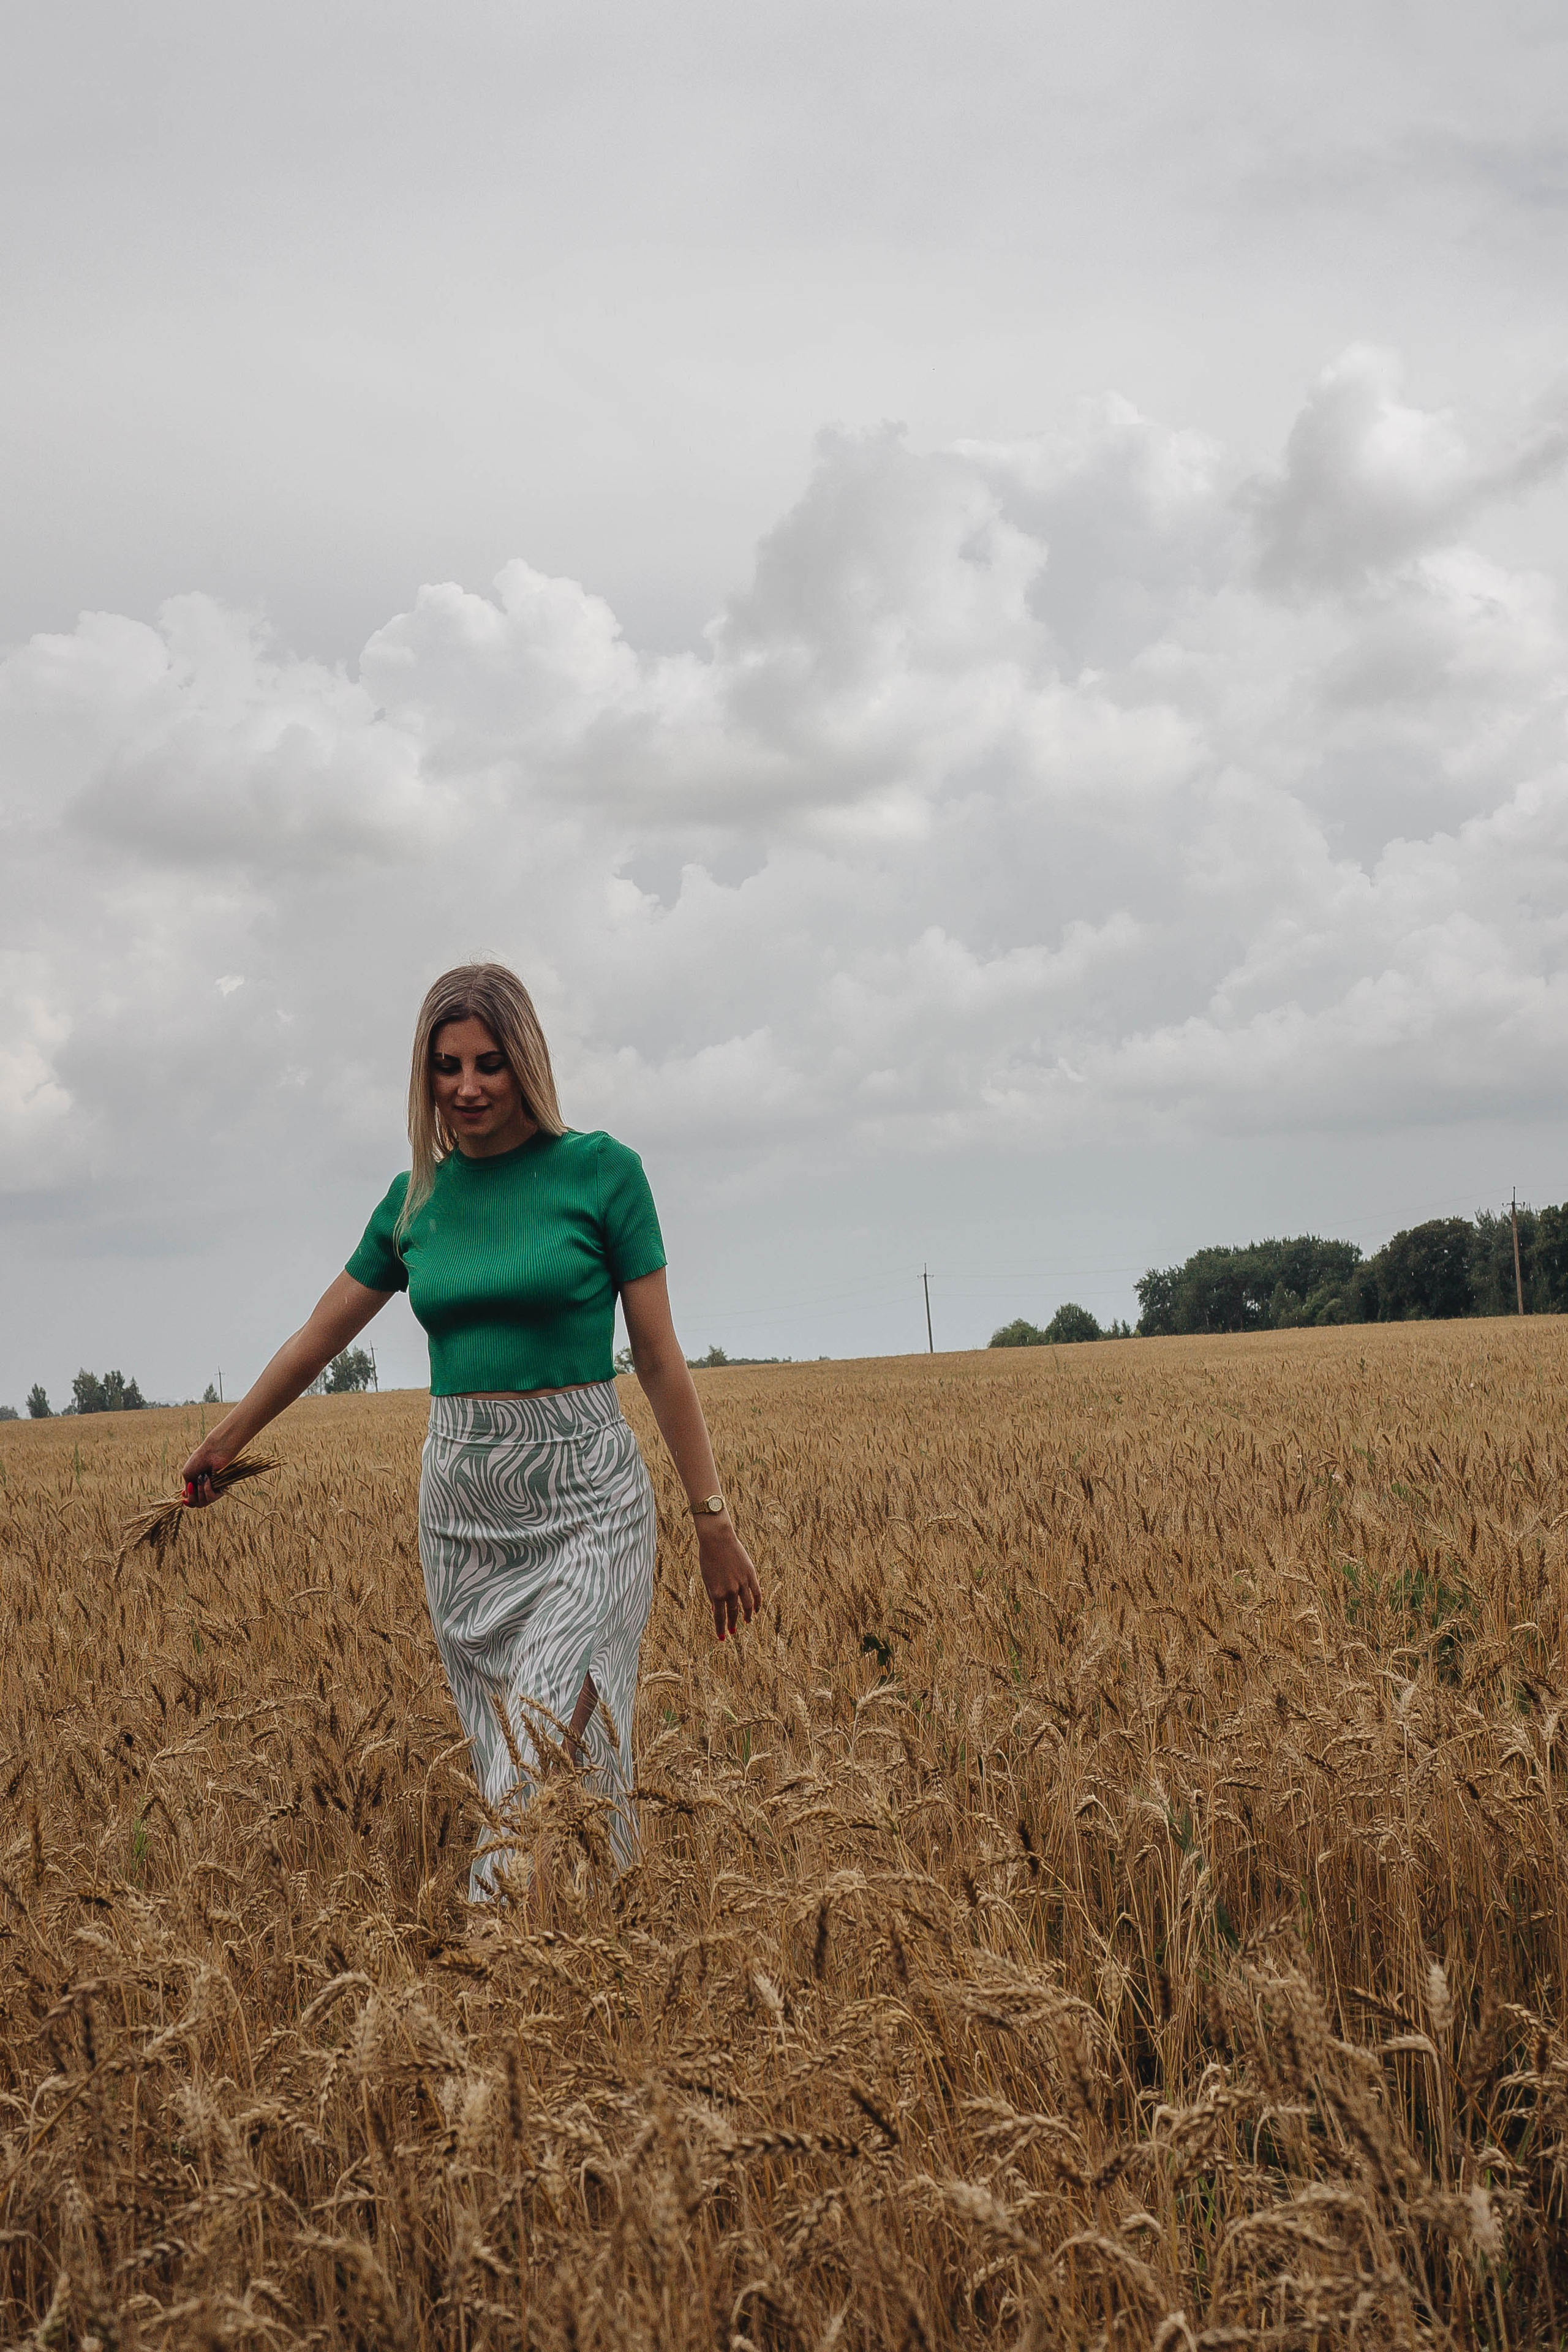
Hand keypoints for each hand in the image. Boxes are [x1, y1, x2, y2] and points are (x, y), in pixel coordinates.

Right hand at [179, 1437, 231, 1507]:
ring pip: (203, 1503)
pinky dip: (207, 1489)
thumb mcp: (187, 1475)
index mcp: (196, 1485)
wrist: (212, 1452)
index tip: (184, 1500)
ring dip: (199, 1492)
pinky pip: (212, 1498)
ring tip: (201, 1479)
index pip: (192, 1501)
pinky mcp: (222, 1489)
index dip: (188, 1502)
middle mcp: (205, 1489)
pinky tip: (207, 1480)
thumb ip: (188, 1490)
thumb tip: (187, 1501)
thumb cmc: (199, 1460)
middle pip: (197, 1504)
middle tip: (192, 1484)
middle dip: (192, 1497)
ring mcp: (213, 1490)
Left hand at [696, 1520, 761, 1641]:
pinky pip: (756, 1593)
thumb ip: (712, 1596)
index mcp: (717, 1593)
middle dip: (733, 1624)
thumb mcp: (707, 1580)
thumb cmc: (708, 1559)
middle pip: (734, 1613)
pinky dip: (757, 1603)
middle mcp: (730, 1591)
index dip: (720, 1628)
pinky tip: (756, 1610)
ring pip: (747, 1606)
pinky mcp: (751, 1575)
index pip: (719, 1616)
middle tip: (733, 1632)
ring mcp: (742, 1583)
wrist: (717, 1539)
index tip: (722, 1638)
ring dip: (747, 1616)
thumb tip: (716, 1610)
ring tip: (746, 1622)